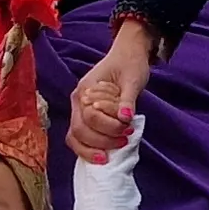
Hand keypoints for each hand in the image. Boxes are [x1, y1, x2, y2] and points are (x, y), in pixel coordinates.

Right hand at [70, 18, 153, 159]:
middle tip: (124, 141)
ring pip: (75, 137)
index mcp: (86, 88)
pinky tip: (105, 154)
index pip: (90, 116)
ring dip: (93, 149)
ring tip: (114, 150)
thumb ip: (128, 99)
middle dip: (101, 141)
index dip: (109, 127)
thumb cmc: (130, 64)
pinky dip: (90, 149)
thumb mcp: (133, 79)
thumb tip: (125, 116)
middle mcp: (78, 100)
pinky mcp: (85, 117)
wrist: (128, 55)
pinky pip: (80, 138)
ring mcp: (79, 109)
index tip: (128, 129)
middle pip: (79, 130)